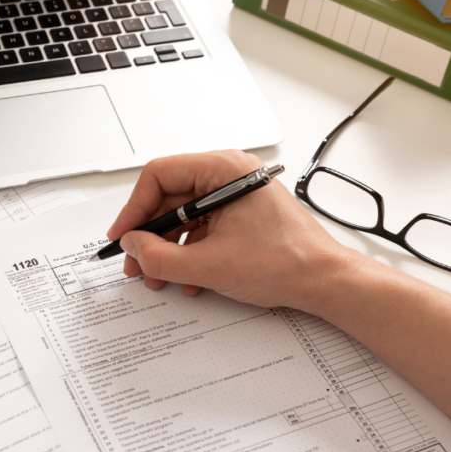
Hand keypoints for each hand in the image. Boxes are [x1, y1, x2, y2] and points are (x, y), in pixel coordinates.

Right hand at [107, 150, 357, 310]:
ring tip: (159, 277)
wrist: (327, 282)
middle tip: (135, 261)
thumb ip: (160, 256)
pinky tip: (187, 280)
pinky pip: (203, 229)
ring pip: (184, 217)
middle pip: (170, 197)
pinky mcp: (242, 216)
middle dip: (150, 235)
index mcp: (225, 169)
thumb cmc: (288, 262)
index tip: (123, 235)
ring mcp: (236, 196)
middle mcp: (230, 175)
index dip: (135, 208)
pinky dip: (189, 254)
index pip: (160, 174)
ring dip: (168, 250)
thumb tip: (133, 246)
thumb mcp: (210, 265)